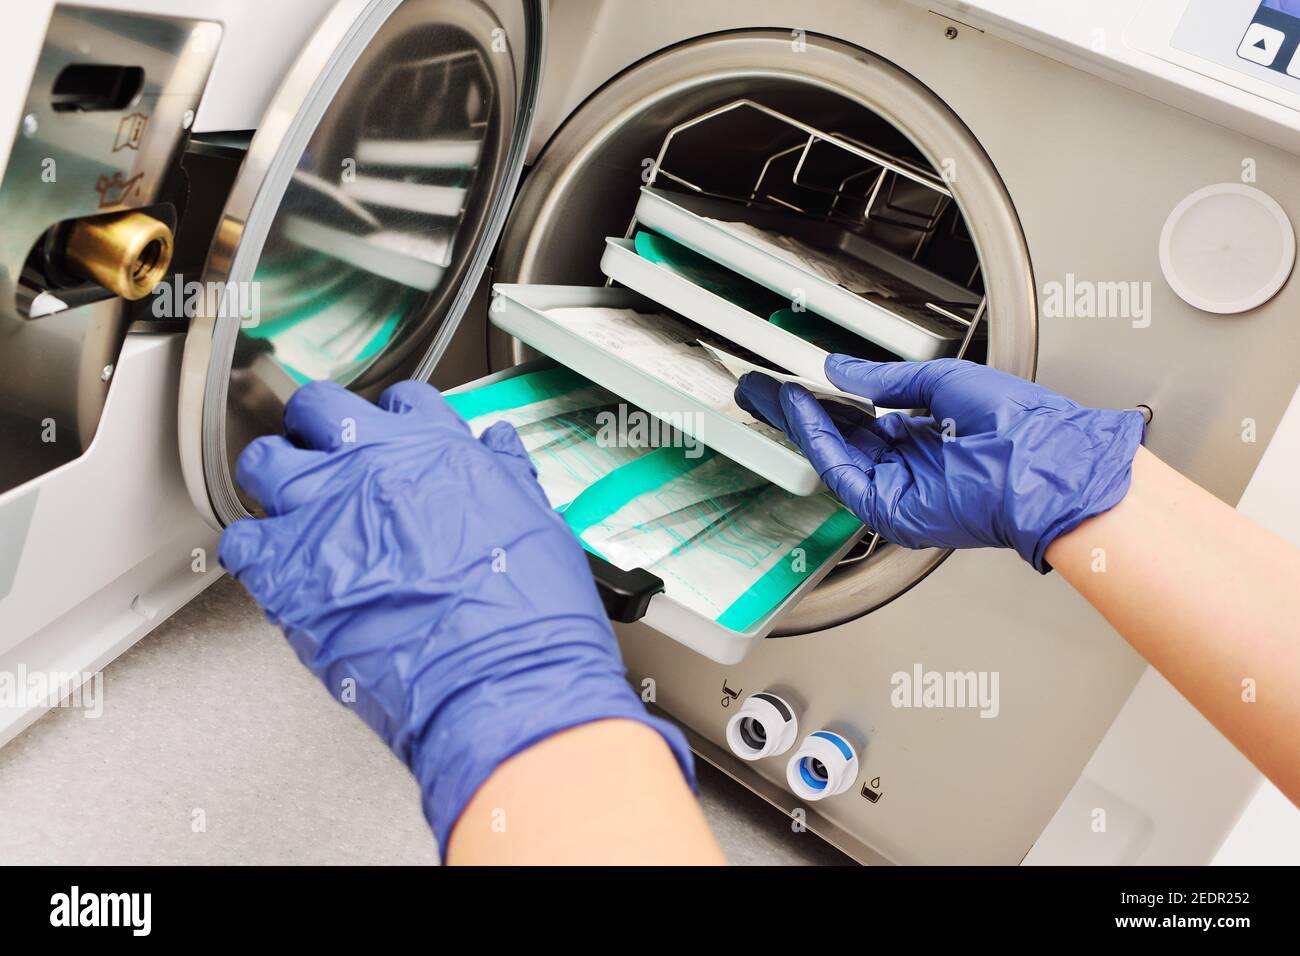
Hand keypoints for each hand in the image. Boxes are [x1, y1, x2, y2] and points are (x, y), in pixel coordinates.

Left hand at [218, 380, 692, 847]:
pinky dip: (250, 551)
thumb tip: (496, 448)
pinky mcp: (287, 570)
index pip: (399, 402)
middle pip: (318, 410)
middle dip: (314, 429)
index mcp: (439, 450)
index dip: (389, 420)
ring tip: (287, 509)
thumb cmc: (528, 617)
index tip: (385, 439)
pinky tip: (271, 568)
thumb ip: (505, 476)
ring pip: (265, 463)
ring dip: (273, 481)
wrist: (502, 682)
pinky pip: (240, 540)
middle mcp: (375, 466)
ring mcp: (325, 512)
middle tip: (317, 456)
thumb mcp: (538, 523)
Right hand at [736, 356, 1144, 570]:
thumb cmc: (1023, 426)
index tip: (799, 378)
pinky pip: (843, 473)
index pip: (863, 419)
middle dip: (799, 414)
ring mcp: (900, 489)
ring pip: (834, 456)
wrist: (1048, 465)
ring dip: (800, 424)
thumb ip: (887, 380)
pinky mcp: (893, 510)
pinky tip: (802, 412)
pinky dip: (819, 441)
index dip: (827, 398)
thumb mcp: (944, 383)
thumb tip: (841, 370)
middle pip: (840, 439)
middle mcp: (910, 466)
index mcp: (929, 437)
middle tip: (764, 390)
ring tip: (772, 394)